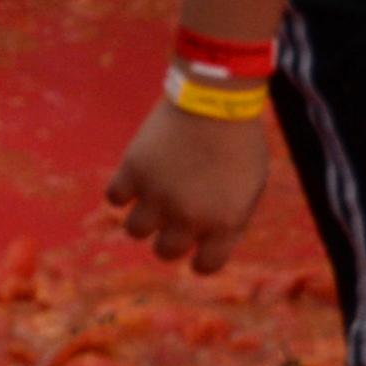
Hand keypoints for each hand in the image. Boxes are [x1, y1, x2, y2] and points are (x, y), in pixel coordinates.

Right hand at [106, 97, 272, 271]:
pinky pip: (114, 197)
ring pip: (134, 230)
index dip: (200, 258)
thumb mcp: (251, 187)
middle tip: (170, 221)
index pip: (206, 266)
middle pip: (165, 251)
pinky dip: (122, 192)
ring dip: (142, 219)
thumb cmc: (239, 142)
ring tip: (149, 201)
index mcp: (224, 225)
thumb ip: (231, 218)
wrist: (215, 99)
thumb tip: (208, 241)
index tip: (196, 248)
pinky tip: (134, 180)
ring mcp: (158, 195)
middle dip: (168, 240)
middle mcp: (189, 217)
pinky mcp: (133, 170)